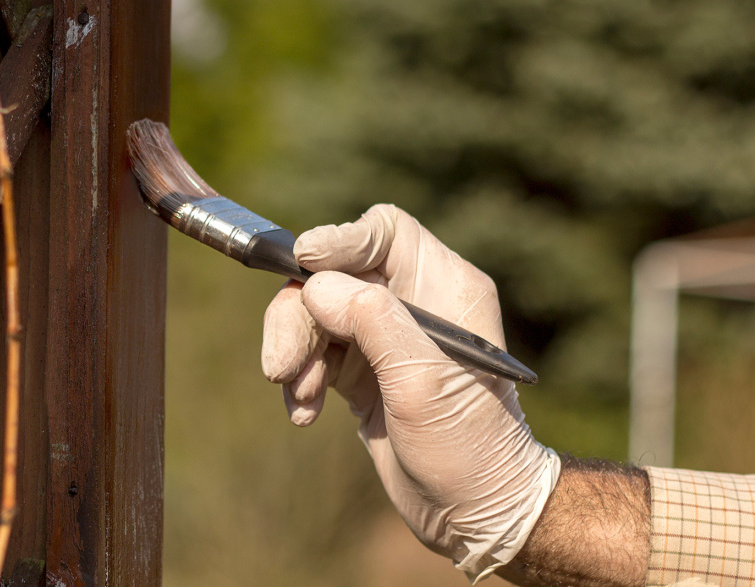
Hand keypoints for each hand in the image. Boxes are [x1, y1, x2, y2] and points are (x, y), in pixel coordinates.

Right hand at [261, 204, 559, 579]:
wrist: (473, 513)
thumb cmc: (469, 449)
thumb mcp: (423, 382)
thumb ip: (373, 322)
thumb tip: (317, 284)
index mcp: (445, 288)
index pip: (384, 233)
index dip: (340, 240)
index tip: (302, 259)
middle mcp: (413, 303)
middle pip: (333, 275)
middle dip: (300, 315)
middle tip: (280, 365)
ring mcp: (384, 336)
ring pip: (314, 313)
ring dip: (294, 352)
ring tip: (297, 397)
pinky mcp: (361, 370)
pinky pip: (311, 353)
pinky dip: (299, 379)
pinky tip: (303, 413)